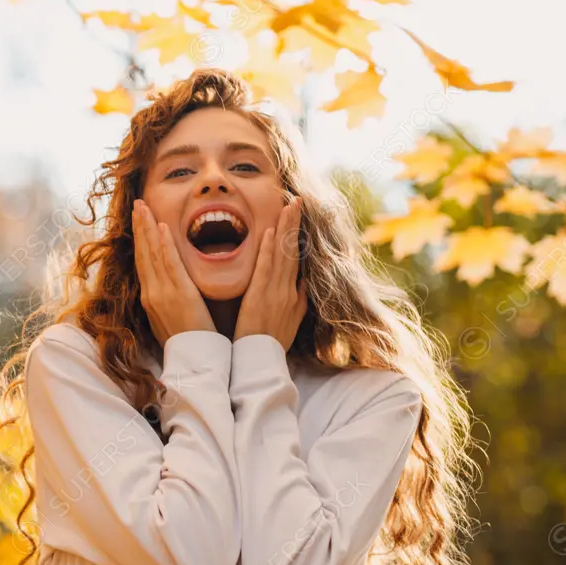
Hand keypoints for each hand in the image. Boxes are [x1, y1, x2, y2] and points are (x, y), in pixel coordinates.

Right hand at [132, 199, 215, 346]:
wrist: (194, 363)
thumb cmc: (186, 344)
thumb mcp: (170, 320)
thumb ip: (167, 301)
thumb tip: (166, 290)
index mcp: (150, 299)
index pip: (143, 263)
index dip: (139, 240)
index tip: (138, 220)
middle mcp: (151, 293)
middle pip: (142, 254)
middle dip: (139, 227)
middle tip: (136, 204)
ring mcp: (162, 294)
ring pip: (152, 255)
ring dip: (147, 228)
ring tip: (143, 207)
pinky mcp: (178, 295)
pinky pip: (169, 265)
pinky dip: (163, 245)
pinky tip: (161, 227)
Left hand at [234, 195, 307, 347]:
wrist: (261, 365)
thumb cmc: (271, 344)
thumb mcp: (290, 322)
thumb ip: (297, 301)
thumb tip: (303, 283)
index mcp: (292, 295)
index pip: (296, 260)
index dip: (297, 236)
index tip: (297, 216)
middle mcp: (288, 290)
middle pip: (294, 251)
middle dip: (296, 224)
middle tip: (298, 199)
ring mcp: (277, 293)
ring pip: (284, 255)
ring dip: (287, 229)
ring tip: (290, 205)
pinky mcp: (261, 298)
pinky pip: (266, 269)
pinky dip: (270, 250)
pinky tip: (272, 232)